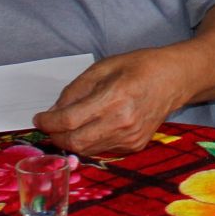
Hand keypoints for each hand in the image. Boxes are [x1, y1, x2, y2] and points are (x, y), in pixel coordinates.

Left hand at [32, 48, 187, 155]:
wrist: (176, 78)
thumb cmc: (141, 66)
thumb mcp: (104, 66)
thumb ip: (76, 89)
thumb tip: (54, 111)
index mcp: (115, 97)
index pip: (70, 120)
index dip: (48, 122)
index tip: (39, 118)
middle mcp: (123, 122)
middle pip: (75, 142)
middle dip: (56, 136)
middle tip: (50, 126)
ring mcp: (131, 137)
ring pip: (87, 149)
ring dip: (71, 140)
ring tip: (69, 126)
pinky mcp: (135, 145)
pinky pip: (102, 149)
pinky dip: (90, 141)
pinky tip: (93, 127)